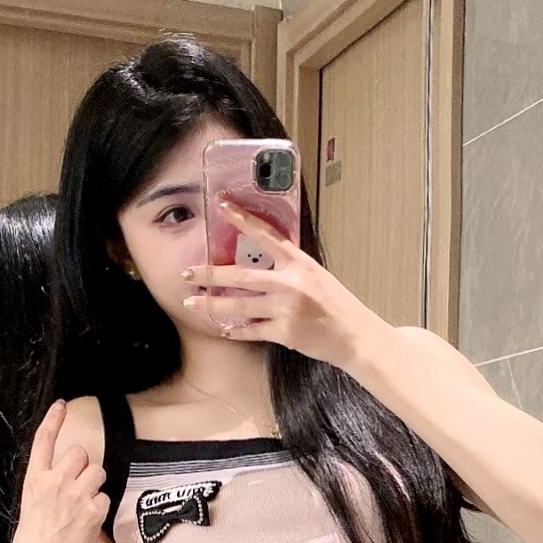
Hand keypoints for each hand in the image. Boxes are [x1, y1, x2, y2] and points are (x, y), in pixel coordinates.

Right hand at [9, 399, 107, 542]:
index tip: (61, 406)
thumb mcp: (30, 512)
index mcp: (34, 481)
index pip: (44, 441)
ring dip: (95, 485)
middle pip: (80, 452)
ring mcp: (74, 494)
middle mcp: (54, 482)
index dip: (54, 420)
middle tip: (79, 487)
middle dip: (84, 466)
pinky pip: (105, 498)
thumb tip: (59, 486)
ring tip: (84, 507)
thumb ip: (45, 492)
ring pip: (97, 471)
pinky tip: (88, 524)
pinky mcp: (92, 510)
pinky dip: (100, 509)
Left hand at [180, 197, 382, 369]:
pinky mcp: (285, 333)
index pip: (265, 235)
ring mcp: (286, 309)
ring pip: (239, 306)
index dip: (241, 218)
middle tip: (188, 272)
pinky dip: (236, 331)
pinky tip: (224, 328)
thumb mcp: (315, 276)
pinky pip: (252, 331)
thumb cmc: (336, 305)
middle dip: (209, 274)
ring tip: (192, 304)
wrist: (355, 336)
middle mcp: (290, 283)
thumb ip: (289, 267)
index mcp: (299, 263)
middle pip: (240, 275)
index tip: (220, 206)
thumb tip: (259, 260)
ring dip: (212, 305)